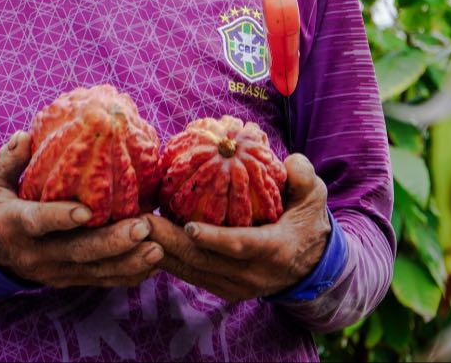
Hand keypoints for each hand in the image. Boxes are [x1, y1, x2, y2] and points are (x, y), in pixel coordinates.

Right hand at [0, 131, 163, 287]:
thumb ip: (7, 160)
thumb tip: (25, 137)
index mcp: (14, 224)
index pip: (38, 222)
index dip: (61, 218)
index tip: (85, 211)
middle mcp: (36, 254)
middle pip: (77, 251)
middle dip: (112, 242)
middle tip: (142, 228)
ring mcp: (54, 271)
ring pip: (94, 270)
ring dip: (127, 261)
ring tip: (157, 250)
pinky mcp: (69, 279)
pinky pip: (101, 280)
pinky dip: (127, 275)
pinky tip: (152, 266)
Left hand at [146, 153, 330, 302]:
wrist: (311, 266)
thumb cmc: (307, 222)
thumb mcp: (315, 198)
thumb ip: (305, 178)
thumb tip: (289, 161)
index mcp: (274, 250)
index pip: (241, 246)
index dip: (215, 239)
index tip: (190, 226)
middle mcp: (252, 275)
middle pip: (205, 261)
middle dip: (170, 242)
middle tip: (143, 221)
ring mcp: (236, 287)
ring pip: (192, 272)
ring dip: (162, 252)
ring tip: (135, 229)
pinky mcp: (223, 289)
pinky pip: (191, 276)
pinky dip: (169, 260)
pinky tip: (147, 241)